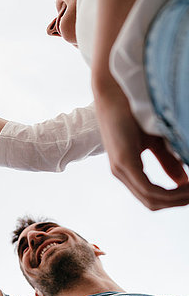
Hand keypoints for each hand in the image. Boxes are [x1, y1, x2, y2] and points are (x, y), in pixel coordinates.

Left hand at [93, 80, 188, 210]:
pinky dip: (170, 192)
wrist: (114, 93)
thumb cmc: (132, 113)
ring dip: (178, 198)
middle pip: (153, 203)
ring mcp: (121, 169)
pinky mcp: (124, 162)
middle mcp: (122, 173)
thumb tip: (184, 181)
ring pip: (152, 199)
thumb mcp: (156, 141)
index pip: (152, 197)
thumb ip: (168, 160)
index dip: (175, 200)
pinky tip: (187, 186)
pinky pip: (148, 189)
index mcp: (128, 170)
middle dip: (179, 201)